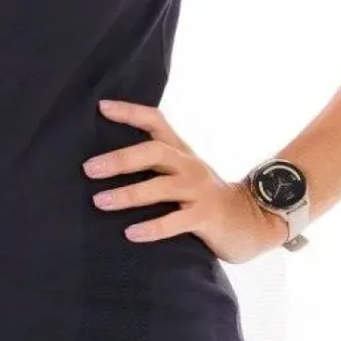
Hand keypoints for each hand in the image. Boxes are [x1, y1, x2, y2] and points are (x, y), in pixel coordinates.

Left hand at [85, 99, 287, 262]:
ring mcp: (199, 191)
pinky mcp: (205, 217)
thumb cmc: (204, 198)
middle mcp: (189, 166)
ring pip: (161, 187)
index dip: (130, 112)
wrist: (251, 221)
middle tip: (90, 169)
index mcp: (181, 152)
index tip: (101, 107)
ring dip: (128, 194)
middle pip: (155, 152)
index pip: (156, 121)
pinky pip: (175, 222)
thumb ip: (156, 165)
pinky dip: (152, 227)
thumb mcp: (184, 173)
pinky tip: (130, 233)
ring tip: (100, 201)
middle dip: (121, 159)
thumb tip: (107, 163)